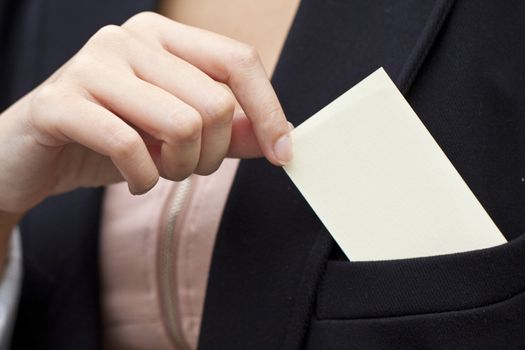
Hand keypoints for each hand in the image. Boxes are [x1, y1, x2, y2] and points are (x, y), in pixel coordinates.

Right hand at [0, 12, 291, 213]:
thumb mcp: (178, 134)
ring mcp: (92, 64)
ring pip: (182, 125)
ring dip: (180, 168)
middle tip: (185, 167)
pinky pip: (130, 146)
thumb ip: (229, 131)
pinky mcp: (60, 102)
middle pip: (216, 103)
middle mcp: (129, 38)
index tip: (283, 154)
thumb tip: (280, 137)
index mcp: (163, 36)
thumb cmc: (110, 139)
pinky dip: (144, 178)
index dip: (269, 111)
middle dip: (212, 155)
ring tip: (158, 172)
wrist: (33, 156)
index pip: (239, 61)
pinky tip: (136, 180)